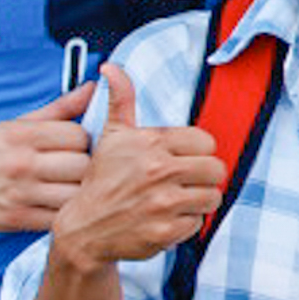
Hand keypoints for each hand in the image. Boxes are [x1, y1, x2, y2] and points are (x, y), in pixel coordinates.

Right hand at [0, 81, 96, 231]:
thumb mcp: (20, 123)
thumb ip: (60, 108)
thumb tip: (93, 89)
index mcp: (23, 135)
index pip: (79, 136)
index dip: (83, 141)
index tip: (75, 146)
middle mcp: (20, 164)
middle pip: (82, 166)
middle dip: (85, 166)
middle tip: (76, 168)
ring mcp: (18, 194)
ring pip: (75, 195)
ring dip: (78, 191)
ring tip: (68, 186)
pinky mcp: (16, 219)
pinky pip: (58, 218)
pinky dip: (63, 212)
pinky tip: (55, 203)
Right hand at [48, 65, 225, 268]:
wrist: (83, 229)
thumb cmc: (102, 180)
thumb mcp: (111, 136)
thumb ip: (120, 100)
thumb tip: (111, 68)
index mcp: (151, 144)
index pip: (206, 142)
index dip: (197, 153)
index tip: (182, 160)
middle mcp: (158, 171)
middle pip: (215, 170)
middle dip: (203, 177)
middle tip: (184, 182)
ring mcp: (163, 203)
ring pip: (211, 197)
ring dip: (198, 201)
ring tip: (176, 200)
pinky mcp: (166, 231)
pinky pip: (198, 223)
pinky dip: (186, 224)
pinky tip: (166, 220)